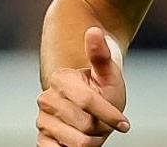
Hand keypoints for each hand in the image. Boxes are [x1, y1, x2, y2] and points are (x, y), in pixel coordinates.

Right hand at [36, 27, 130, 146]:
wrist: (89, 106)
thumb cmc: (102, 88)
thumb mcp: (107, 73)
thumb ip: (100, 54)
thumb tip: (94, 30)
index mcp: (61, 79)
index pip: (88, 101)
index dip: (109, 114)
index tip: (125, 124)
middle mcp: (46, 99)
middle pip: (84, 124)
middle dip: (101, 127)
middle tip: (104, 121)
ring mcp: (42, 120)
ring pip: (75, 141)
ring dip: (92, 140)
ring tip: (93, 129)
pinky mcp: (42, 140)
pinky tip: (81, 139)